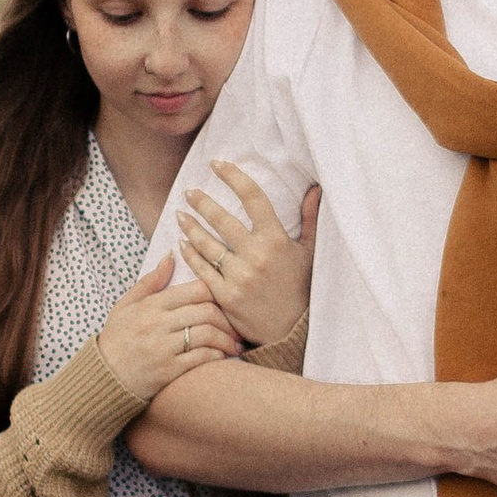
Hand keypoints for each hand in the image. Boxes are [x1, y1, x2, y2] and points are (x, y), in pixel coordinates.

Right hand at [96, 256, 241, 401]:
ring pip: (207, 335)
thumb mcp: (127, 305)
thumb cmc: (118, 338)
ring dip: (227, 340)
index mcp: (151, 305)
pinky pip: (201, 359)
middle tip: (237, 327)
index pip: (196, 290)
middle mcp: (157, 324)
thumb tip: (172, 255)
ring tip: (235, 345)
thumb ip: (151, 281)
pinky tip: (222, 357)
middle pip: (206, 311)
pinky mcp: (167, 371)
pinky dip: (217, 357)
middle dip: (227, 319)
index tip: (225, 303)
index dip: (217, 293)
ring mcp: (163, 348)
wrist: (104, 376)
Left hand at [175, 165, 320, 347]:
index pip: (253, 197)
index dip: (233, 176)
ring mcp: (239, 277)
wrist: (293, 331)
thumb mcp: (309, 252)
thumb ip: (309, 219)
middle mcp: (256, 256)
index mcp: (277, 240)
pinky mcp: (225, 296)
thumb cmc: (301, 288)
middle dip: (202, 201)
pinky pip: (202, 269)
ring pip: (207, 244)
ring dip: (190, 226)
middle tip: (190, 191)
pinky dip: (190, 253)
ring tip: (180, 214)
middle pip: (222, 219)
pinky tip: (182, 242)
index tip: (218, 164)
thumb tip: (315, 188)